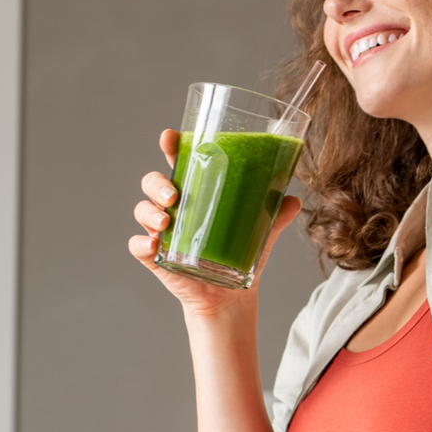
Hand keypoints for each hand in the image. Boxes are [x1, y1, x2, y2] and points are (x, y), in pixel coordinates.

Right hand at [129, 128, 301, 319]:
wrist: (232, 294)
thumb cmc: (240, 253)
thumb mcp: (261, 232)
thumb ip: (276, 215)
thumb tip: (293, 200)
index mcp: (196, 192)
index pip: (178, 163)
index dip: (170, 146)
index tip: (169, 137)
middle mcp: (174, 207)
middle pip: (153, 183)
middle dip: (158, 184)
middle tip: (174, 195)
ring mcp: (162, 231)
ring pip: (142, 210)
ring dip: (149, 212)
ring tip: (165, 220)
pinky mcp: (156, 257)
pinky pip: (137, 247)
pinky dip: (141, 244)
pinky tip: (153, 245)